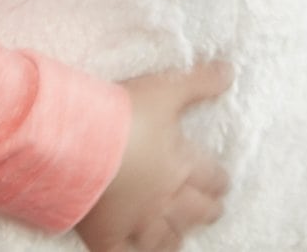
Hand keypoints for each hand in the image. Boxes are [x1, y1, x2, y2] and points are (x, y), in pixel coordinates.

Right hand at [76, 60, 231, 251]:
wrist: (77, 140)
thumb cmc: (122, 114)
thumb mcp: (167, 89)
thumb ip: (200, 81)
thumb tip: (229, 71)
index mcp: (181, 166)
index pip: (211, 177)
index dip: (218, 179)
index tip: (223, 181)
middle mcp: (165, 199)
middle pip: (196, 211)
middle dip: (207, 209)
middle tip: (212, 209)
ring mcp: (137, 221)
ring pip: (165, 239)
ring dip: (175, 236)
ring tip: (179, 235)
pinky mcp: (107, 235)